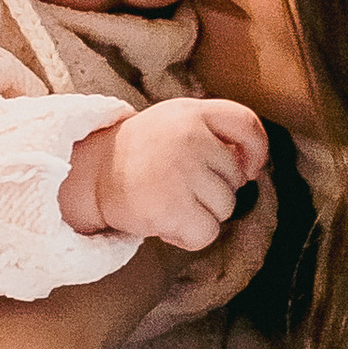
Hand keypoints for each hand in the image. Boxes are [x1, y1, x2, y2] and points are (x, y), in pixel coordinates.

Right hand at [63, 96, 270, 247]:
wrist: (91, 174)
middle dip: (214, 190)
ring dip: (202, 214)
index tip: (247, 168)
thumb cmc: (142, 154)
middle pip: (236, 179)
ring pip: (225, 208)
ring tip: (170, 201)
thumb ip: (214, 135)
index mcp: (193, 112)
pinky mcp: (169, 207)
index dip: (256, 151)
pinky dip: (189, 236)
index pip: (247, 124)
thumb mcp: (177, 124)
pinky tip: (166, 221)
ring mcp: (180, 172)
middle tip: (177, 185)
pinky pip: (207, 233)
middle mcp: (189, 138)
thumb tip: (251, 169)